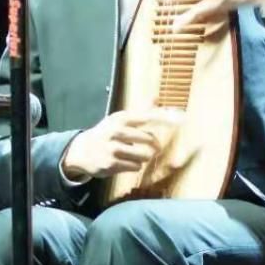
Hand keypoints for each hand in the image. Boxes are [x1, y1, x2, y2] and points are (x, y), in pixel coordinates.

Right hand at [61, 109, 183, 180]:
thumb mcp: (120, 119)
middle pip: (149, 140)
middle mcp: (117, 131)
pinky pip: (135, 167)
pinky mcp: (111, 163)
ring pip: (144, 156)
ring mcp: (113, 148)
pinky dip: (134, 166)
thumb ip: (141, 111)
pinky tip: (124, 162)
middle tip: (153, 148)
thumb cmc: (106, 134)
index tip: (183, 119)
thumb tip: (157, 97)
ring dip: (143, 157)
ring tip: (133, 155)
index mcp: (121, 118)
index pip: (148, 116)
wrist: (81, 151)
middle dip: (153, 146)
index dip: (167, 118)